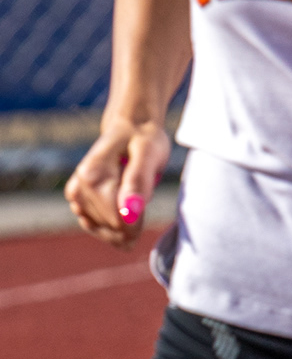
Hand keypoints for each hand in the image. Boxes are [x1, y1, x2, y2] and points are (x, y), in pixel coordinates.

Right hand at [66, 113, 171, 244]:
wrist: (129, 128)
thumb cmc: (143, 140)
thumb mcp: (149, 154)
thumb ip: (138, 181)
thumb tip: (129, 212)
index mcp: (93, 176)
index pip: (118, 221)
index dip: (137, 222)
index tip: (146, 207)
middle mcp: (79, 187)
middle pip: (111, 227)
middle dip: (132, 222)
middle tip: (141, 197)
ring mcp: (76, 194)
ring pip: (103, 230)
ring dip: (123, 224)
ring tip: (132, 198)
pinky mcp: (77, 199)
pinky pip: (96, 226)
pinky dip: (112, 224)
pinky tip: (121, 207)